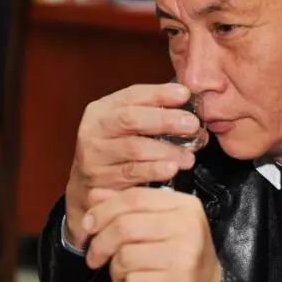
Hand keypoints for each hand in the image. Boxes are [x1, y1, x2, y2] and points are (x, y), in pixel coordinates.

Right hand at [64, 83, 201, 247]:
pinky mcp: (101, 181)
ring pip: (134, 149)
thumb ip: (151, 112)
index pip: (132, 95)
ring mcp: (95, 157)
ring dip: (166, 150)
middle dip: (165, 120)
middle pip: (131, 120)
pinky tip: (171, 169)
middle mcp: (94, 131)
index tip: (184, 95)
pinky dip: (154, 171)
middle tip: (191, 124)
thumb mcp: (126, 125)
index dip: (160, 94)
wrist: (89, 186)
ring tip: (188, 155)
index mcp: (102, 110)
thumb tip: (187, 102)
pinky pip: (132, 175)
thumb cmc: (116, 150)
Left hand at [81, 187, 221, 281]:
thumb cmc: (178, 253)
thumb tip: (95, 195)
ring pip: (125, 257)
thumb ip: (127, 207)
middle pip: (125, 227)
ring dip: (116, 269)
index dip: (104, 210)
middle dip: (101, 243)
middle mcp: (188, 228)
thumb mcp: (158, 222)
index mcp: (184, 206)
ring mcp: (185, 258)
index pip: (134, 198)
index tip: (88, 224)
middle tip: (95, 256)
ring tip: (123, 272)